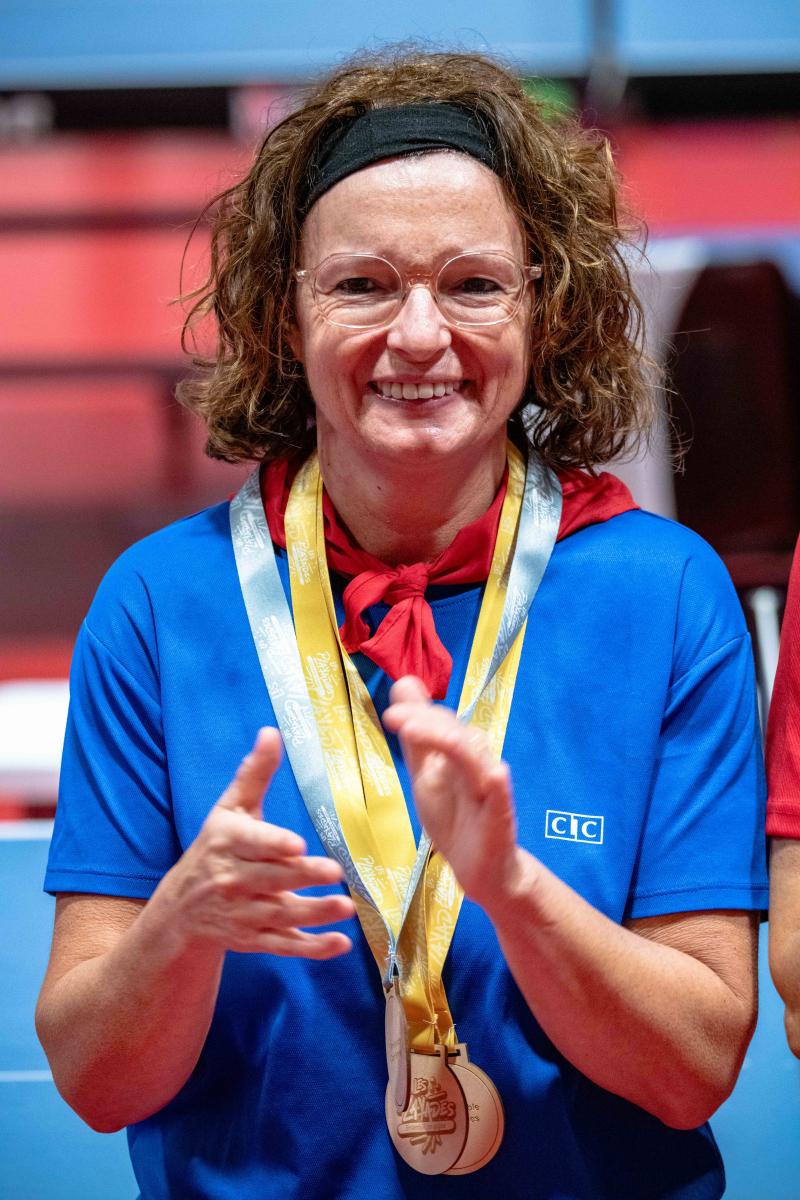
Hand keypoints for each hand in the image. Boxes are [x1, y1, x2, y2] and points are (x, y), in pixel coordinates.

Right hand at [162, 728, 354, 957]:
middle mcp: (231, 880)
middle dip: (302, 877)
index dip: (273, 844)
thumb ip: (253, 773)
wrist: (180, 910)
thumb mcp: (229, 809)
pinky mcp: (252, 940)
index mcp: (227, 843)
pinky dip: (311, 949)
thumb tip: (272, 731)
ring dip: (314, 914)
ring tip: (346, 907)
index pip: (251, 844)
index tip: (296, 844)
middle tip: (335, 872)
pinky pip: (283, 947)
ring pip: (280, 916)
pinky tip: (340, 944)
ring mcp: (242, 914)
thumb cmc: (214, 847)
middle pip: (270, 879)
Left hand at [383, 676, 520, 907]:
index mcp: (457, 753)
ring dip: (448, 739)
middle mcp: (476, 763)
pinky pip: (501, 792)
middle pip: (458, 732)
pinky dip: (496, 779)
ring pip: (476, 755)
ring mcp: (490, 787)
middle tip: (395, 717)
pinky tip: (491, 773)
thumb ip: (417, 735)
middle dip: (427, 720)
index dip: (418, 712)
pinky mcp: (501, 814)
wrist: (481, 869)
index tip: (390, 715)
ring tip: (414, 731)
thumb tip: (404, 684)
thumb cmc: (454, 818)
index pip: (442, 723)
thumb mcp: (426, 773)